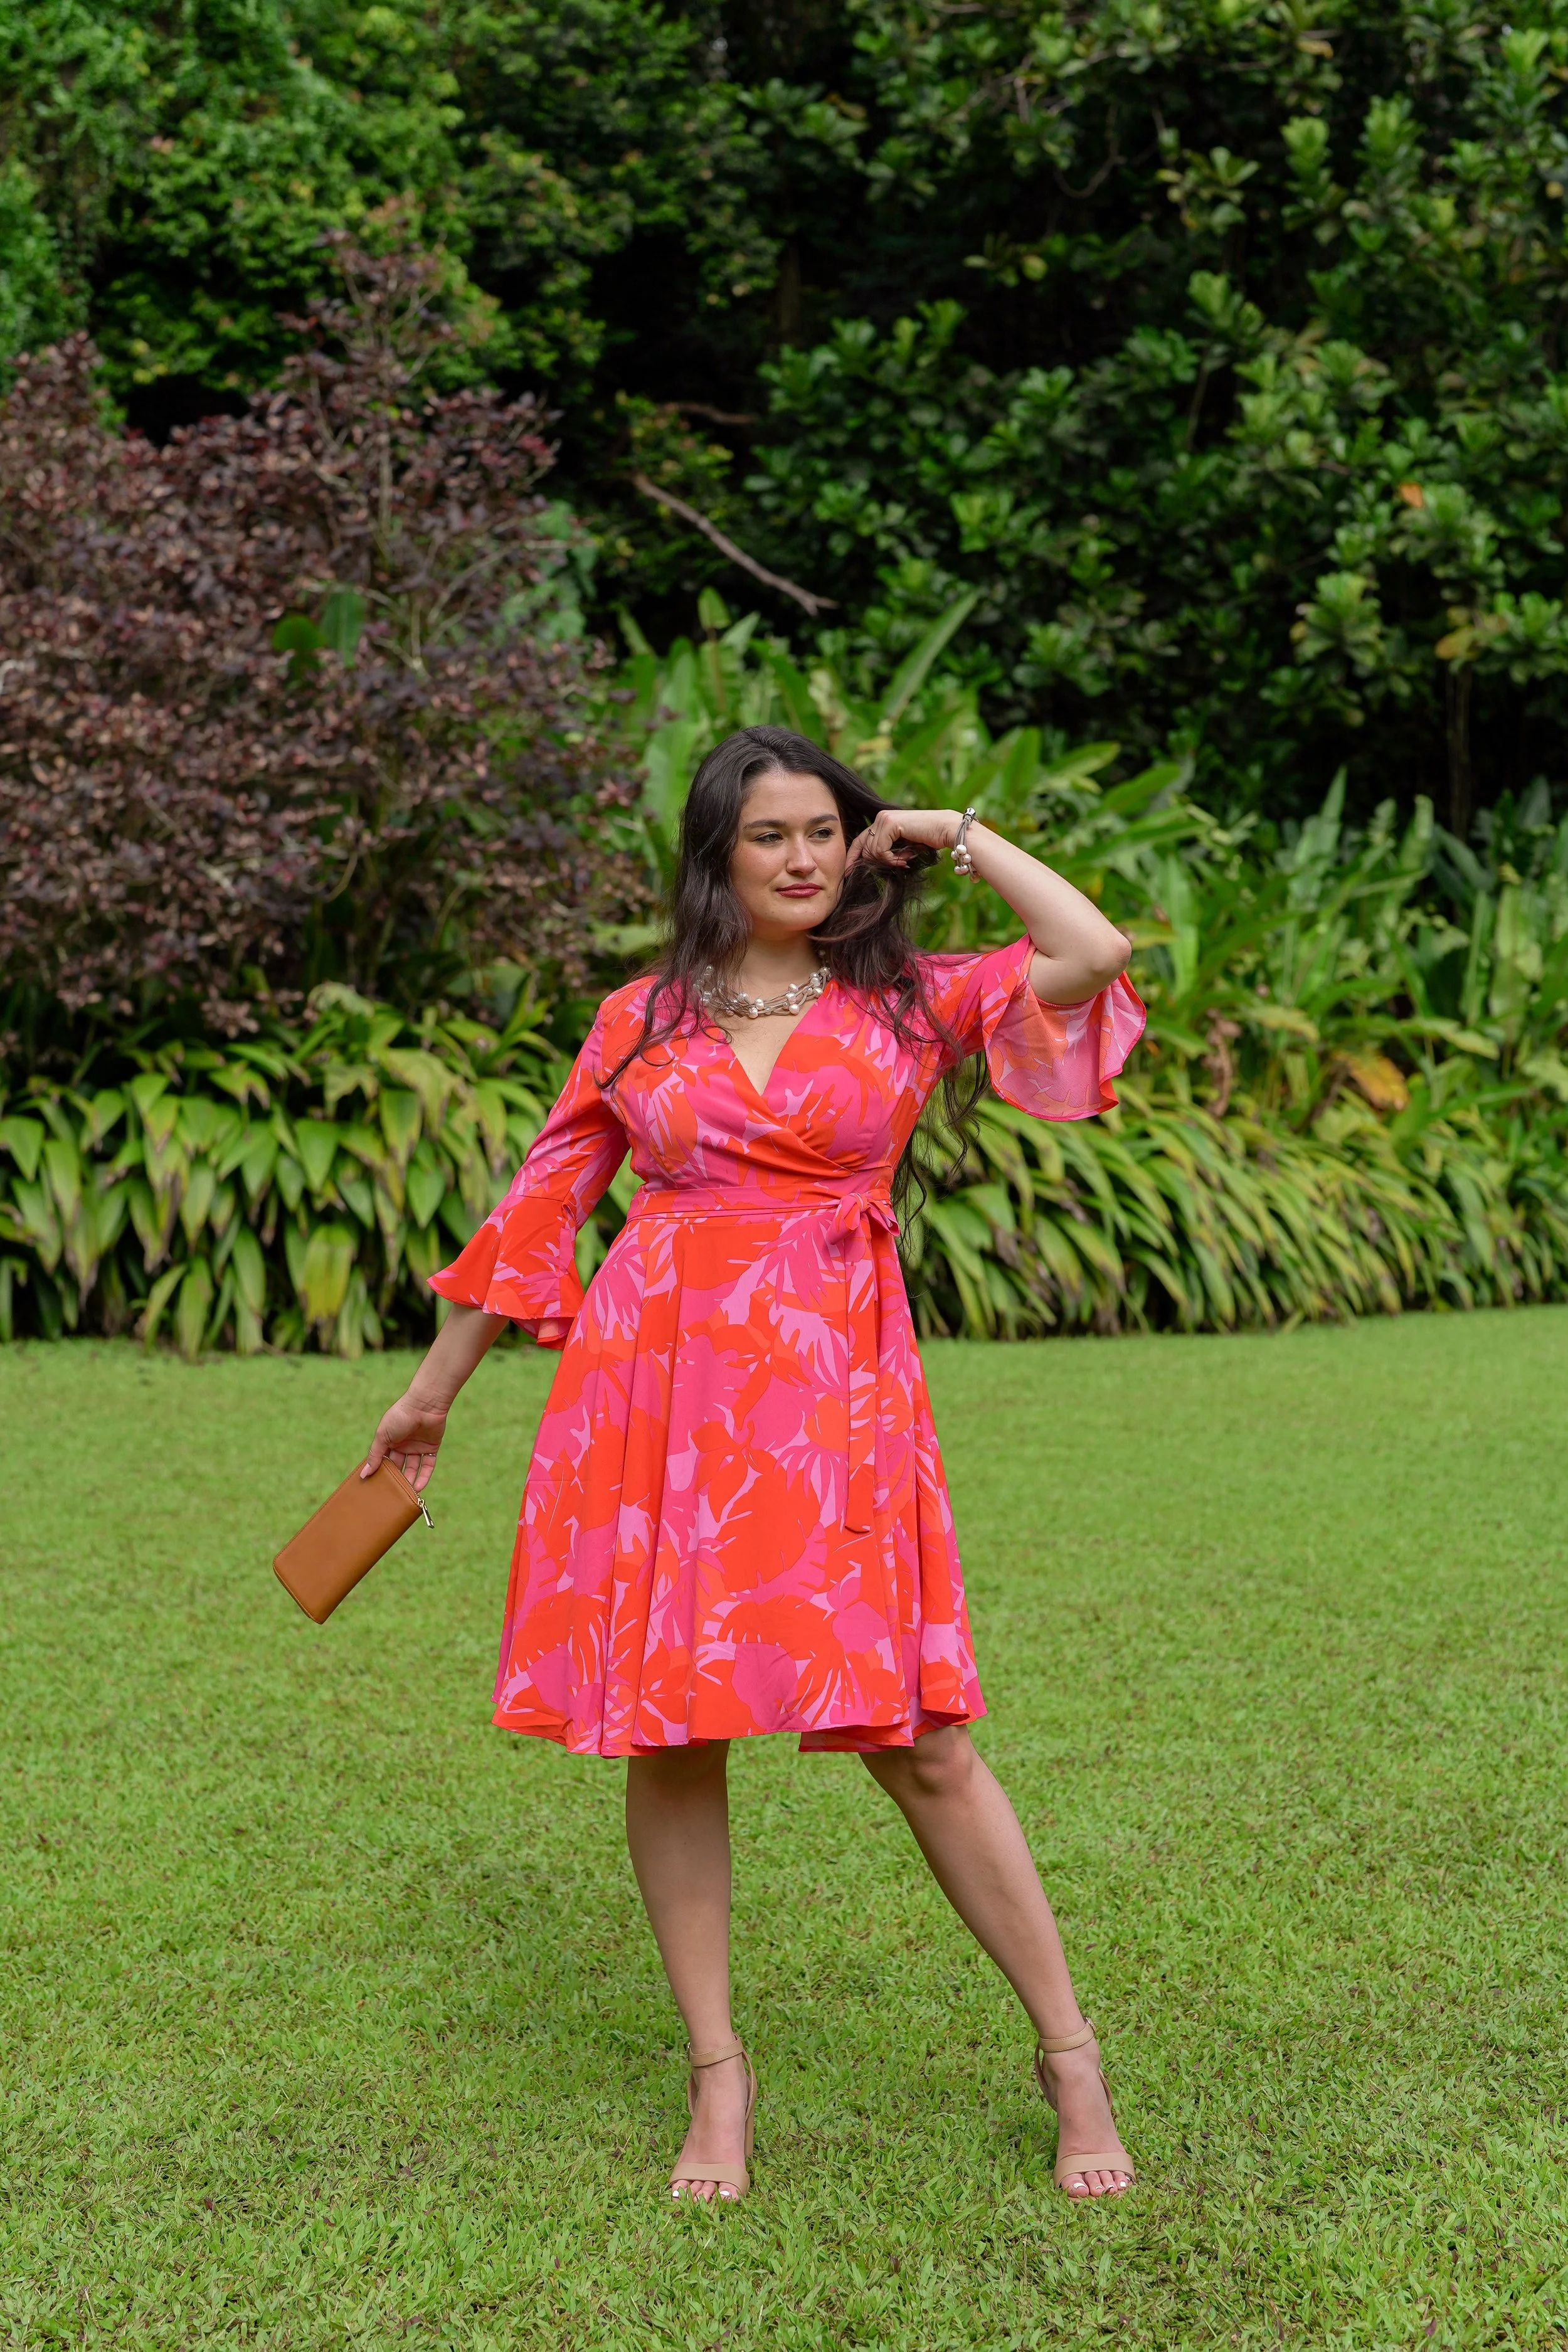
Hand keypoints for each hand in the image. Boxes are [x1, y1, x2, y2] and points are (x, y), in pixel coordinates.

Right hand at [362, 1386, 446, 1490]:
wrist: (424, 1405)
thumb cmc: (399, 1417)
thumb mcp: (382, 1436)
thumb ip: (374, 1455)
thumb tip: (364, 1474)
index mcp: (389, 1440)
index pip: (383, 1459)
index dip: (379, 1471)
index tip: (374, 1486)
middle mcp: (403, 1444)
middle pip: (398, 1466)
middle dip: (395, 1479)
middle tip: (390, 1495)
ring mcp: (417, 1446)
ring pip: (413, 1468)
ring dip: (410, 1481)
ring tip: (405, 1495)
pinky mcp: (431, 1448)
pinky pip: (427, 1465)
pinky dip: (424, 1476)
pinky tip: (418, 1488)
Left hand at [844, 806, 960, 870]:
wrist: (946, 831)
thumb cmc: (928, 841)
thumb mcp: (902, 848)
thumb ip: (886, 851)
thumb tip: (867, 863)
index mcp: (882, 822)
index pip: (859, 841)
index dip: (852, 858)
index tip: (847, 873)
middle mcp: (880, 818)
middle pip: (864, 848)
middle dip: (878, 863)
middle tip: (901, 863)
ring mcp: (883, 819)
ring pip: (872, 851)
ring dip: (890, 861)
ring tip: (907, 858)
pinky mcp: (889, 823)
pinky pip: (880, 850)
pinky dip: (892, 859)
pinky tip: (907, 857)